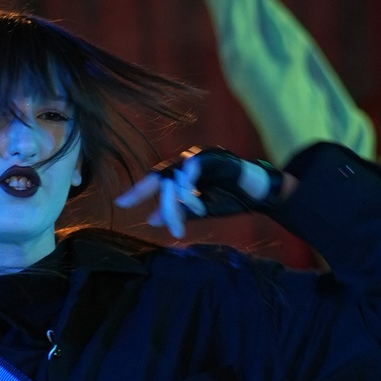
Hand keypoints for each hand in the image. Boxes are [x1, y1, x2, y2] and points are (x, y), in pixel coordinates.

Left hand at [117, 147, 285, 239]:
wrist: (259, 194)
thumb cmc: (229, 198)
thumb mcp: (198, 210)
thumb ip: (176, 212)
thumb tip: (151, 220)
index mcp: (182, 172)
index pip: (155, 181)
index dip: (138, 191)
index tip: (121, 204)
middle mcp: (188, 161)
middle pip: (163, 178)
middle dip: (159, 200)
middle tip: (163, 222)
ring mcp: (202, 157)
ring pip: (177, 175)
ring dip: (180, 200)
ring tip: (188, 219)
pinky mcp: (217, 158)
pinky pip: (195, 167)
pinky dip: (190, 183)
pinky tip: (193, 198)